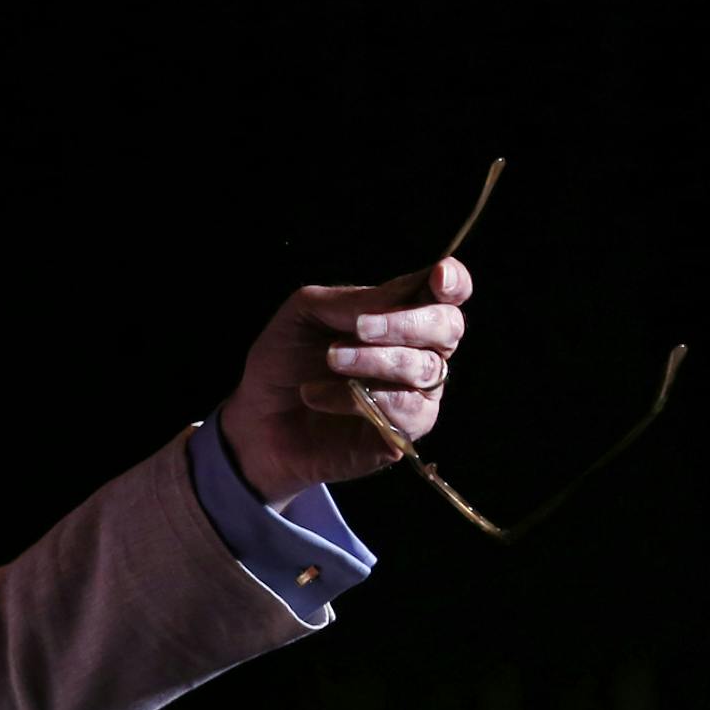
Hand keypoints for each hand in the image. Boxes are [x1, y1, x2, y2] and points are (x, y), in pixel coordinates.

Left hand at [219, 258, 470, 508]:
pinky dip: (357, 398)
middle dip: (406, 323)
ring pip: (426, 369)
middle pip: (449, 327)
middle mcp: (418, 352)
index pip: (448, 294)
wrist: (255, 417)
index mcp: (399, 314)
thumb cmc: (284, 359)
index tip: (439, 276)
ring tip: (330, 360)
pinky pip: (406, 410)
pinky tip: (319, 396)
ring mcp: (414, 394)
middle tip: (360, 327)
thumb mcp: (305, 313)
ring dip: (374, 360)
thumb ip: (352, 300)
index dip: (453, 281)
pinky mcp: (402, 433)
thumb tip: (400, 296)